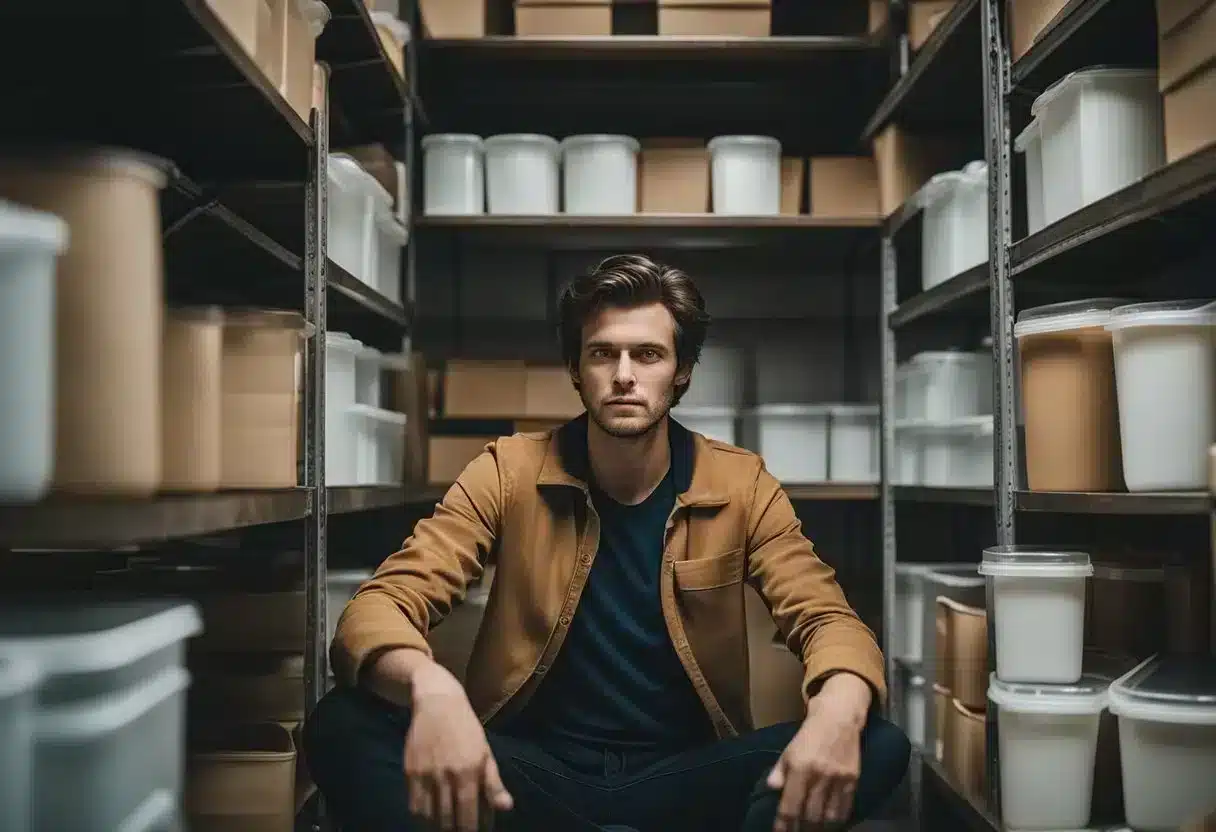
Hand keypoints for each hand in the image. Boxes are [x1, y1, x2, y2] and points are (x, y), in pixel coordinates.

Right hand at [404, 663, 513, 831]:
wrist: (438, 703)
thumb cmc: (467, 729)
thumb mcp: (485, 753)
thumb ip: (493, 783)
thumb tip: (506, 808)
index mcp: (468, 771)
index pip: (468, 814)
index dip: (470, 830)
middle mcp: (446, 775)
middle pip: (447, 819)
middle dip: (453, 830)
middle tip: (459, 829)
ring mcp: (426, 774)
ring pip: (429, 816)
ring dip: (437, 826)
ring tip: (445, 826)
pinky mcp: (410, 772)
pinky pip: (414, 805)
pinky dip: (421, 816)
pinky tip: (429, 817)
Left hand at [766, 674, 869, 830]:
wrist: (839, 717)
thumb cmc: (810, 734)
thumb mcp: (789, 750)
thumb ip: (780, 771)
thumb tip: (771, 789)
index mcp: (799, 767)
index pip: (790, 805)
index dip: (784, 824)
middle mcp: (819, 775)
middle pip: (810, 815)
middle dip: (802, 828)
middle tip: (798, 830)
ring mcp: (838, 778)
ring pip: (828, 816)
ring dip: (820, 827)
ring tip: (814, 828)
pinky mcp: (853, 779)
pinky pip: (845, 807)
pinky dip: (837, 819)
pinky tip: (831, 822)